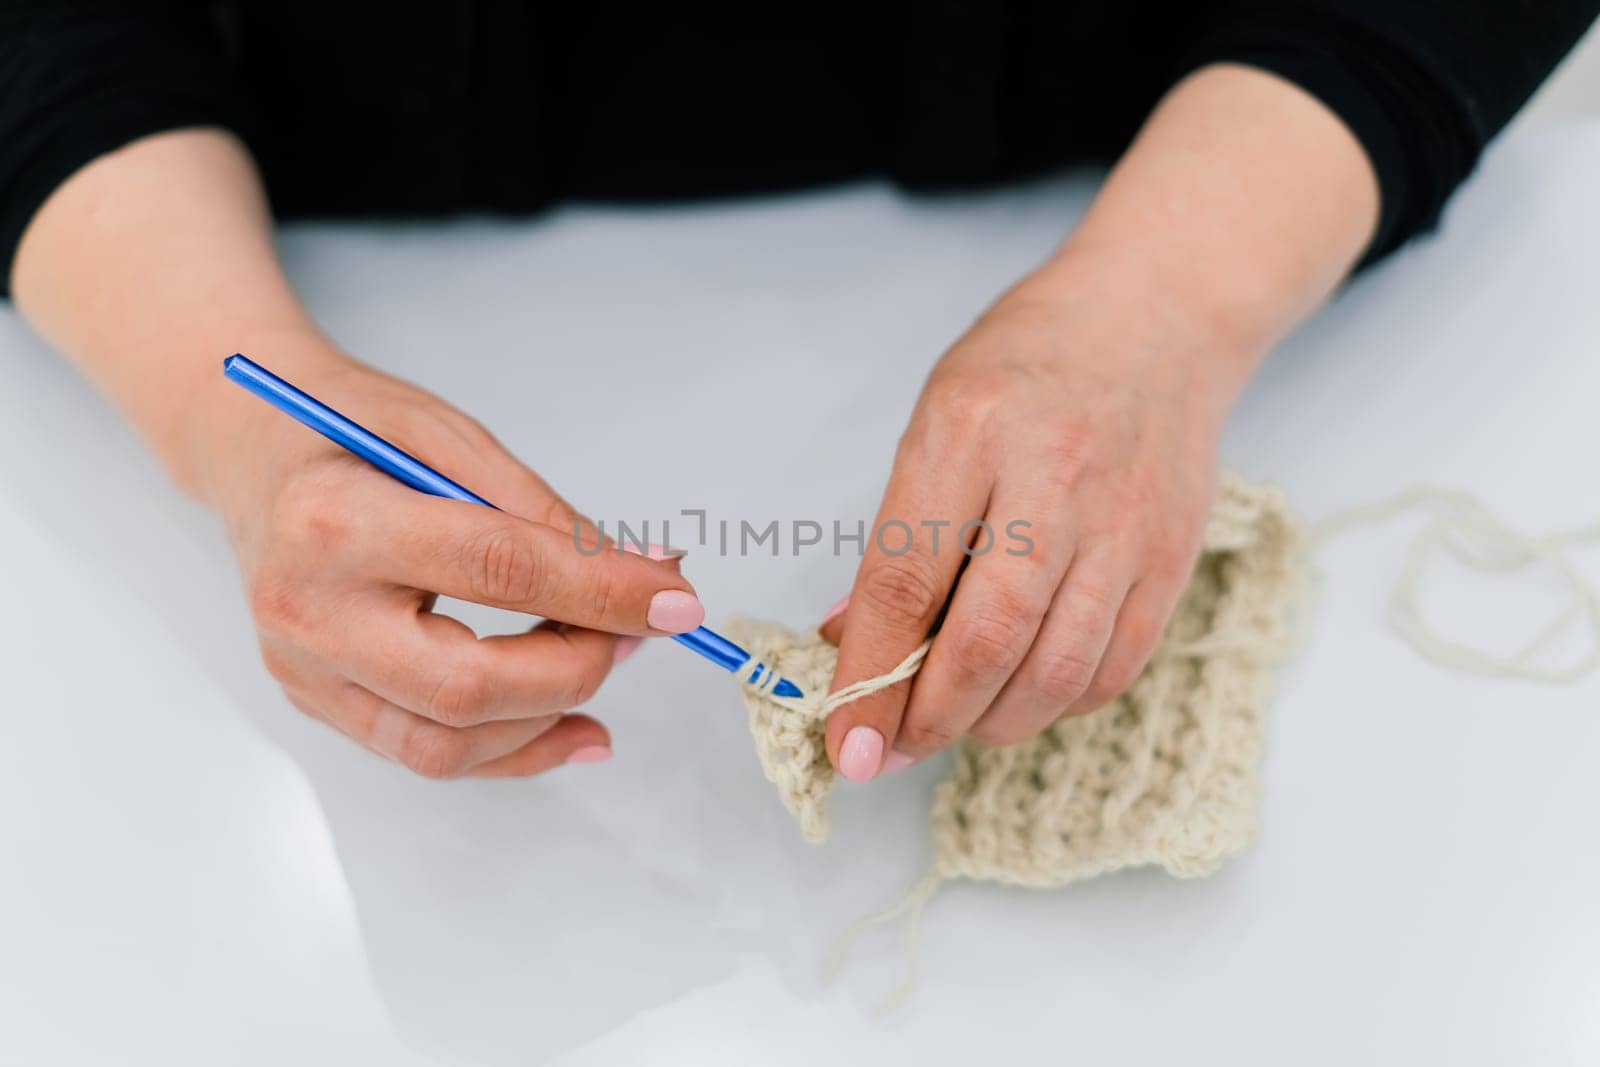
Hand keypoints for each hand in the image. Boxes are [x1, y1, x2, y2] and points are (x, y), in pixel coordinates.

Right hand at [200, 342, 703, 777]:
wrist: (247, 451)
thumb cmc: (349, 431)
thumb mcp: (447, 435)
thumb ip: (541, 510)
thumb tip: (644, 576)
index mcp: (336, 520)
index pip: (498, 569)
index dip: (602, 591)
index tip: (676, 599)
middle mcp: (307, 609)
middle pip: (467, 685)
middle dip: (578, 666)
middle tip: (636, 631)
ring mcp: (303, 669)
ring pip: (446, 743)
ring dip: (550, 717)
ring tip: (606, 663)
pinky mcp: (315, 700)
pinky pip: (423, 754)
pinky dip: (511, 749)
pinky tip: (572, 726)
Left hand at [819, 255, 1251, 779]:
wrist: (1159, 318)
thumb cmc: (1028, 365)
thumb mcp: (936, 419)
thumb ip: (899, 535)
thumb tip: (851, 640)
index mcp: (969, 434)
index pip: (905, 581)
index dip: (868, 676)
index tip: (843, 742)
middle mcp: (1052, 482)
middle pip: (986, 642)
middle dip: (928, 720)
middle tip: (890, 748)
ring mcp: (1123, 525)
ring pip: (1055, 672)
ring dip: (990, 724)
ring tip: (953, 725)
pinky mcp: (1170, 559)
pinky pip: (1112, 668)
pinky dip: (1057, 704)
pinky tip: (1022, 697)